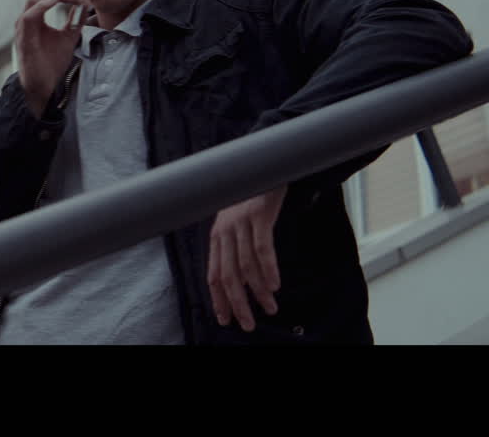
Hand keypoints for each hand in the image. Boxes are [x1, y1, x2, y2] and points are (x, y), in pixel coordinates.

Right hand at [14, 0, 90, 117]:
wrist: (43, 85)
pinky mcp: (23, 38)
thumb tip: (85, 4)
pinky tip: (56, 2)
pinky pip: (28, 16)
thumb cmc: (51, 63)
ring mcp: (23, 28)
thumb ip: (75, 20)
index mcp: (36, 18)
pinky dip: (42, 6)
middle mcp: (26, 20)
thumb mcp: (69, 37)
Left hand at [207, 186, 286, 331]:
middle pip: (228, 275)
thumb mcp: (235, 222)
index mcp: (217, 236)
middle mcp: (225, 231)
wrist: (261, 165)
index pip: (213, 274)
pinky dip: (269, 269)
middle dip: (237, 303)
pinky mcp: (258, 215)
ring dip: (258, 291)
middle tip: (248, 324)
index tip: (225, 319)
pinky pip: (263, 248)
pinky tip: (275, 285)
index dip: (218, 299)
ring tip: (270, 308)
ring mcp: (241, 222)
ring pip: (246, 266)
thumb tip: (239, 279)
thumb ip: (234, 247)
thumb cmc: (249, 197)